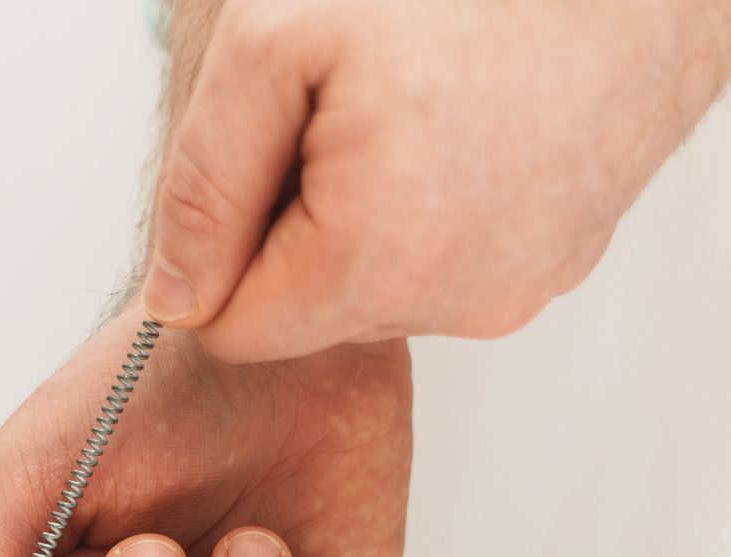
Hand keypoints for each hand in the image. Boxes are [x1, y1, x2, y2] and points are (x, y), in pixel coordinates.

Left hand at [143, 0, 730, 361]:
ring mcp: (515, 290)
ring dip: (361, 221)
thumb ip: (203, 185)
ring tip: (408, 120)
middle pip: (304, 318)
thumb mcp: (275, 47)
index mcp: (378, 262)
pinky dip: (430, 214)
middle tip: (341, 123)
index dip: (221, 250)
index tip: (264, 163)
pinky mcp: (555, 267)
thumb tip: (175, 295)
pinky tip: (458, 135)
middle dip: (293, 232)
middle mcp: (459, 302)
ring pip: (374, 295)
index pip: (231, 333)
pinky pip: (446, 268)